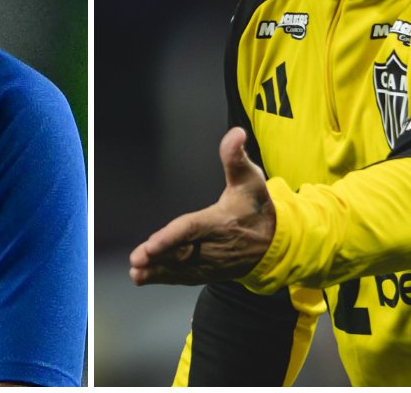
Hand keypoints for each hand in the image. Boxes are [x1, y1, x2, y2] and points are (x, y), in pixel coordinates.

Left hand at [129, 127, 275, 285]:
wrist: (275, 241)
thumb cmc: (257, 206)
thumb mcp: (250, 179)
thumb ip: (236, 158)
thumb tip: (235, 133)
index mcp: (221, 222)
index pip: (193, 229)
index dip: (172, 237)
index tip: (152, 244)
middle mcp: (215, 246)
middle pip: (183, 252)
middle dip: (160, 256)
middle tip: (137, 259)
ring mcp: (211, 262)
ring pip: (181, 268)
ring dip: (157, 271)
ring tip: (135, 273)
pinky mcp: (207, 271)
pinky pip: (183, 276)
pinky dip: (163, 278)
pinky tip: (143, 278)